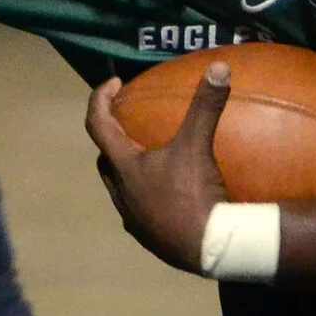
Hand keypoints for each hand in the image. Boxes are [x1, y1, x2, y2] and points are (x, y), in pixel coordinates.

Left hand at [85, 64, 232, 271]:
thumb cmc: (195, 195)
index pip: (97, 125)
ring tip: (149, 158)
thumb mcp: (198, 145)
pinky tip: (168, 193)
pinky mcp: (147, 237)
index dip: (100, 99)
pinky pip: (138, 210)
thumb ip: (205, 106)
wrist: (208, 248)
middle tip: (128, 123)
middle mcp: (121, 193)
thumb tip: (218, 68)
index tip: (115, 84)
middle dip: (111, 138)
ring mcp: (132, 218)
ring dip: (127, 170)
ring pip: (119, 188)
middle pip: (105, 159)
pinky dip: (145, 195)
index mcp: (124, 167)